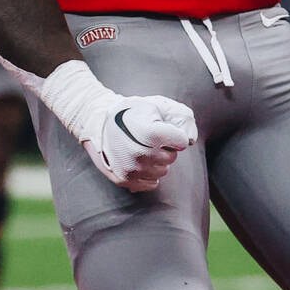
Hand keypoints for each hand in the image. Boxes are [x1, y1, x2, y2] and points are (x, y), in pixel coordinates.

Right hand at [38, 60, 197, 191]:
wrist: (98, 121)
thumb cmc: (130, 111)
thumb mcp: (155, 105)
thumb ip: (179, 117)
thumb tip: (190, 140)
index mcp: (151, 133)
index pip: (181, 141)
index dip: (174, 134)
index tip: (164, 129)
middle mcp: (142, 154)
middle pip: (172, 158)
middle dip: (165, 148)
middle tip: (149, 138)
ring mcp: (132, 169)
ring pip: (163, 171)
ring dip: (157, 161)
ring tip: (141, 147)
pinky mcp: (125, 180)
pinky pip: (151, 183)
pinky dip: (148, 174)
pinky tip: (138, 160)